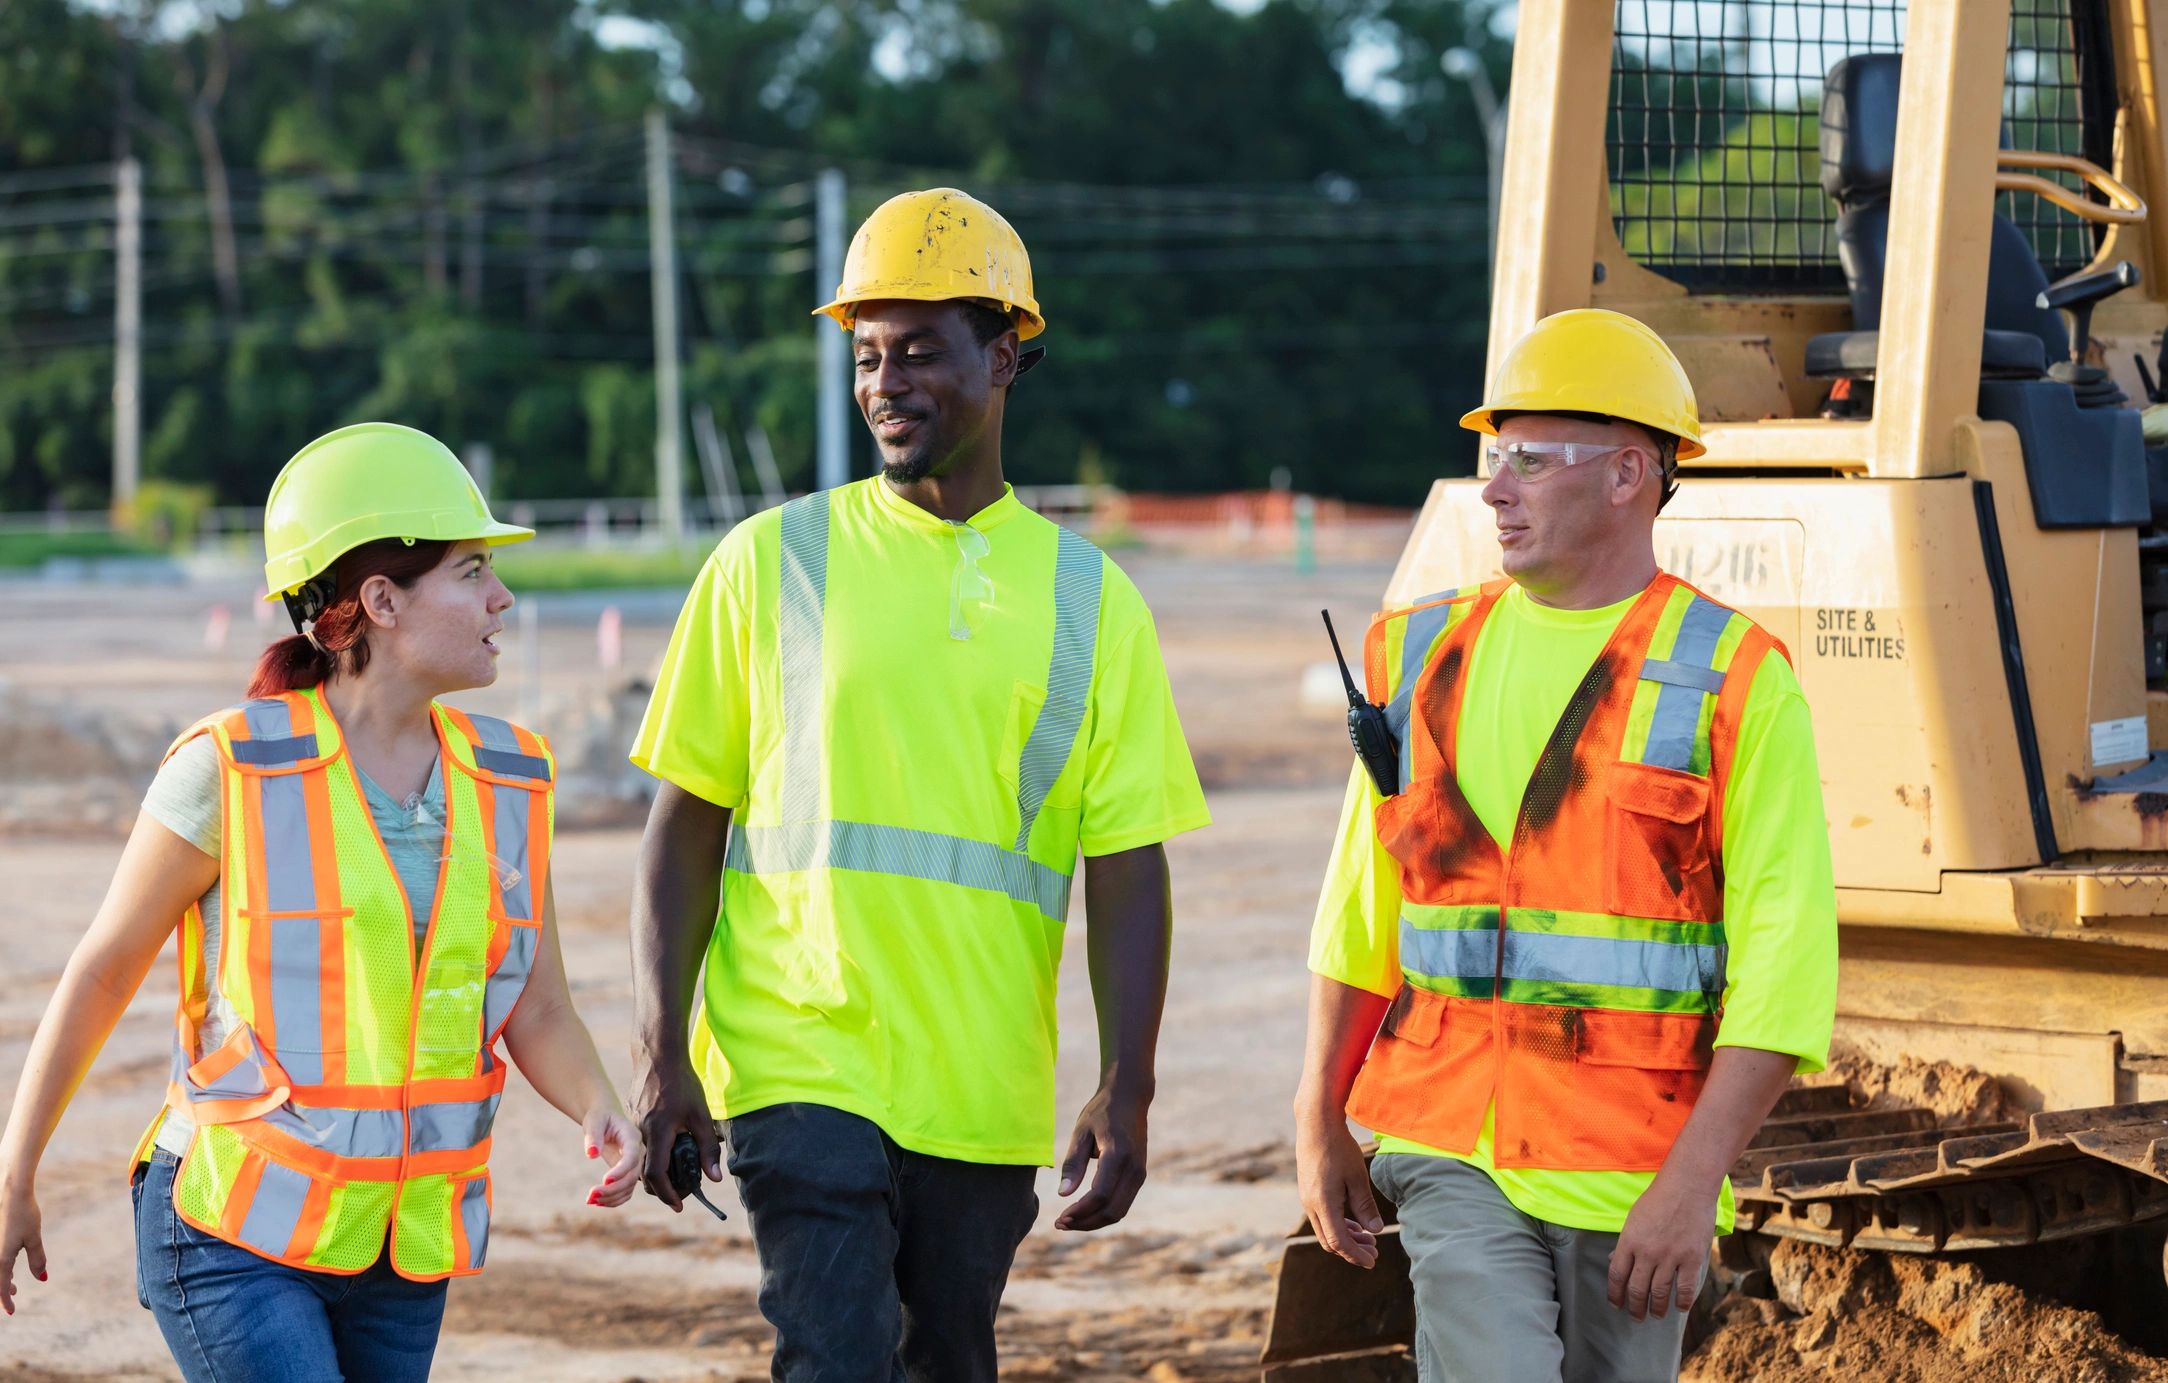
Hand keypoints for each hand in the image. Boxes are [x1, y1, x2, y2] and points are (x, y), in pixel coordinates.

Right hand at [1, 1184, 45, 1316]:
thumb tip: (43, 1279)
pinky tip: (10, 1268)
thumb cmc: (24, 1215)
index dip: (5, 1302)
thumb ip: (37, 1260)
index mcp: (1, 1258)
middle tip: (14, 1297)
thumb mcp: (34, 1239)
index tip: (11, 1312)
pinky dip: (3, 1267)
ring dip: (3, 1279)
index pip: (1, 1287)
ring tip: (13, 1286)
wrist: (12, 1194)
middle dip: (3, 1291)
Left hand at [582, 1107, 643, 1208]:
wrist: (605, 1118)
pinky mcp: (627, 1173)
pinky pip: (625, 1192)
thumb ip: (593, 1137)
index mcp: (632, 1137)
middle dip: (613, 1189)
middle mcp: (638, 1152)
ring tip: (590, 1200)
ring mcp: (634, 1164)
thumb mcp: (594, 1122)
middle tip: (591, 1195)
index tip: (604, 1180)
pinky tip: (596, 1201)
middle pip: (632, 1177)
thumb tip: (592, 1154)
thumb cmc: (599, 1118)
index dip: (621, 1170)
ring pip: (629, 1188)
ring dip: (611, 1198)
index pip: (632, 1157)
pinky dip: (612, 1200)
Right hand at [630, 1054, 719, 1211]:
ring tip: (679, 1170)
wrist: (658, 1054)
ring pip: (643, 1157)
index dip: (668, 1194)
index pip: (656, 1175)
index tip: (679, 1204)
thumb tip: (713, 1178)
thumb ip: (708, 1148)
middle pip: (646, 1171)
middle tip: (681, 1191)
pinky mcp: (633, 1116)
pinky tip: (670, 1145)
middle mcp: (641, 1133)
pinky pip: (641, 1142)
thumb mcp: (701, 1116)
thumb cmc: (682, 1083)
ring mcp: (634, 1124)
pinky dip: (654, 1151)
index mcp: (658, 1133)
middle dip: (662, 1186)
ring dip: (658, 1168)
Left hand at [1055, 1081, 1148, 1230]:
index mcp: (1118, 1154)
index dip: (1080, 1211)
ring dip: (1094, 1221)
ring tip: (1069, 1221)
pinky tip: (1084, 1211)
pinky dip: (1103, 1212)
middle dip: (1086, 1222)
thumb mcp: (1081, 1132)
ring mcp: (1140, 1173)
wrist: (1130, 1097)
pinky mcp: (1139, 1176)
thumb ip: (1073, 1163)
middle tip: (1060, 1224)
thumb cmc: (1101, 1112)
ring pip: (1119, 1211)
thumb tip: (1062, 1194)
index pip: (1100, 1194)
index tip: (1060, 1217)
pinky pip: (1122, 1203)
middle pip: (1112, 1210)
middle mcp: (1134, 1168)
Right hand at [1294, 1109, 1381, 1268]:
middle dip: (1352, 1250)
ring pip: (1325, 1230)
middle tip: (1374, 1252)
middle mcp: (1310, 1205)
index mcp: (1323, 1204)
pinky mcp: (1308, 1192)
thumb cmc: (1338, 1148)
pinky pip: (1322, 1218)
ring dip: (1346, 1238)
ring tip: (1368, 1237)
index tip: (1372, 1261)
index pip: (1339, 1241)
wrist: (1316, 1124)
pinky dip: (1338, 1225)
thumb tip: (1375, 1231)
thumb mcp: (1357, 1177)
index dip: (1355, 1255)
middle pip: (1329, 1241)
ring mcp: (1307, 1199)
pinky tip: (1355, 1222)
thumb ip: (1365, 1206)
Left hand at [1607, 1167, 1717, 1320]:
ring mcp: (1670, 1257)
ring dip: (1657, 1308)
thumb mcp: (1634, 1218)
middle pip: (1637, 1289)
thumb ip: (1626, 1242)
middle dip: (1635, 1307)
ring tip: (1656, 1315)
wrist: (1688, 1186)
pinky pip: (1685, 1288)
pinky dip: (1683, 1302)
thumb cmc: (1658, 1199)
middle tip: (1636, 1316)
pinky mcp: (1692, 1259)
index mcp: (1629, 1241)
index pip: (1616, 1276)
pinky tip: (1680, 1307)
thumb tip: (1614, 1261)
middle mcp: (1647, 1253)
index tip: (1616, 1305)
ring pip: (1660, 1293)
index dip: (1615, 1294)